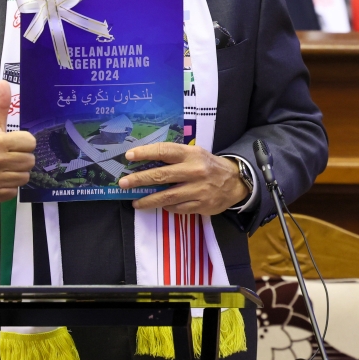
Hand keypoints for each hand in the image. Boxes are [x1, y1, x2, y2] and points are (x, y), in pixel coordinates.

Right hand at [0, 81, 34, 204]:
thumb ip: (0, 105)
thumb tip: (5, 82)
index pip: (30, 143)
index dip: (25, 143)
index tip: (17, 143)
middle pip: (30, 161)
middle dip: (23, 159)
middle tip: (12, 157)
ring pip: (24, 177)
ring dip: (18, 173)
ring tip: (8, 168)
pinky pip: (13, 192)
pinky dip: (9, 187)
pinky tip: (1, 180)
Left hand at [118, 143, 248, 215]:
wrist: (235, 182)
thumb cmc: (208, 165)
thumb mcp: (194, 154)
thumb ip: (175, 156)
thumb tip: (146, 161)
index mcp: (191, 154)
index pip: (164, 151)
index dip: (145, 153)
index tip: (129, 156)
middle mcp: (194, 170)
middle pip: (161, 175)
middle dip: (139, 179)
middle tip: (123, 183)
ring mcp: (198, 189)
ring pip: (167, 196)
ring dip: (148, 200)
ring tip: (135, 202)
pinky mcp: (202, 205)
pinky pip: (178, 208)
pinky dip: (167, 207)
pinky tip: (160, 206)